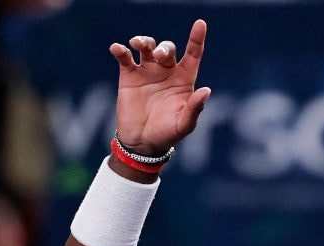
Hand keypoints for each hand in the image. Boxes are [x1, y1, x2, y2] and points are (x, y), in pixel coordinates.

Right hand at [110, 19, 211, 155]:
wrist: (141, 143)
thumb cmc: (167, 134)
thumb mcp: (184, 124)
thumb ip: (195, 107)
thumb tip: (206, 90)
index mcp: (184, 80)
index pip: (193, 55)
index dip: (197, 39)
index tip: (200, 24)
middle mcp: (167, 72)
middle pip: (168, 49)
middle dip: (164, 48)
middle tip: (159, 56)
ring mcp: (147, 72)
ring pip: (146, 47)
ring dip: (144, 41)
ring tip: (138, 44)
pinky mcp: (129, 76)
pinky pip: (125, 57)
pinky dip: (121, 50)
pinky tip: (118, 49)